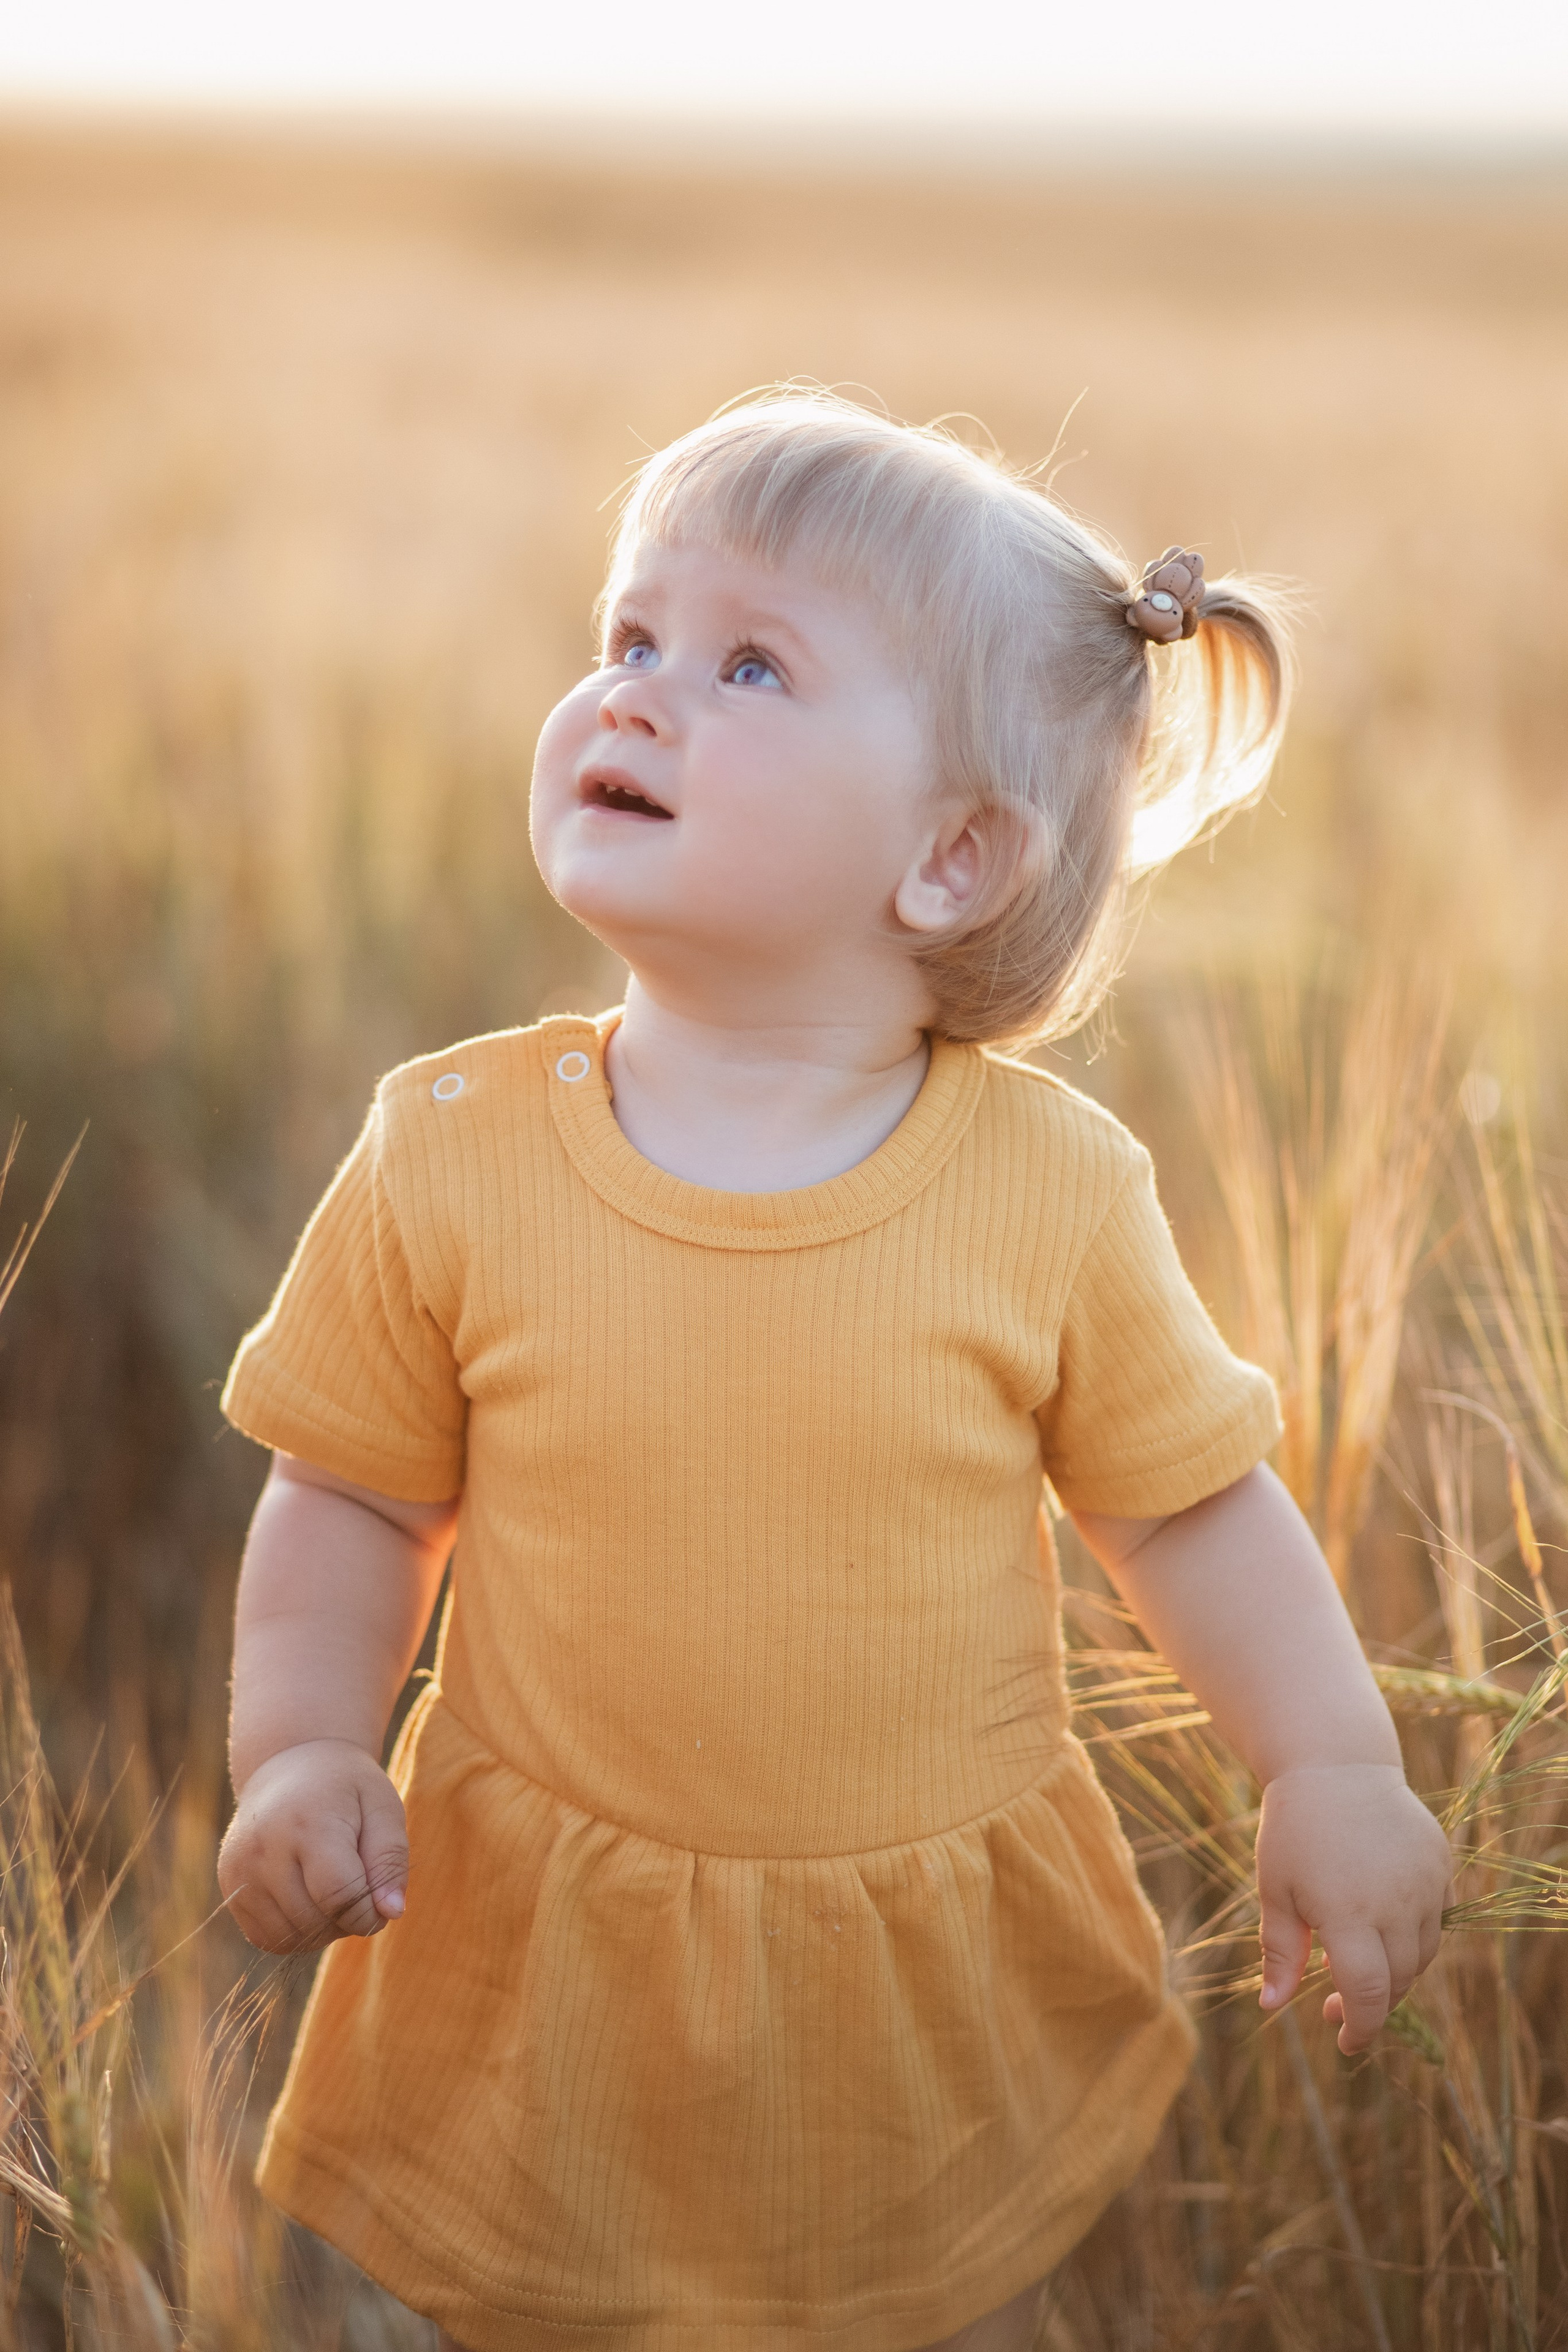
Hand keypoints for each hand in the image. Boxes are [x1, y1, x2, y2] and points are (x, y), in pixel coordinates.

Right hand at [218, 1738, 410, 1955]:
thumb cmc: (346, 1789)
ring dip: (322, 1929)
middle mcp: (265, 1849)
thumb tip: (392, 1913)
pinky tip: (308, 1898)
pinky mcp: (229, 1886)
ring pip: (290, 1937)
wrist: (289, 1762)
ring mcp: (240, 1870)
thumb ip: (390, 1860)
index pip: (339, 1897)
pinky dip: (295, 1931)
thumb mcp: (382, 1808)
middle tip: (358, 1886)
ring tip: (333, 1890)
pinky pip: (267, 1937)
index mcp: (308, 1824)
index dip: (368, 1912)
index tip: (381, 1900)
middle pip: (314, 1921)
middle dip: (347, 1920)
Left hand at [1256, 1763, 1454, 2053]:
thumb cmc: (1294, 1828)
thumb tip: (1271, 2008)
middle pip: (1397, 1981)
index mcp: (1348, 1913)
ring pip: (1422, 1955)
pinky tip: (1385, 1931)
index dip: (1360, 2029)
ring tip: (1357, 1965)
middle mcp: (1396, 1902)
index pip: (1368, 1994)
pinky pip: (1439, 1920)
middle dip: (1371, 2006)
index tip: (1345, 2045)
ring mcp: (1425, 1883)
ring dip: (1394, 1974)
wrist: (1334, 1765)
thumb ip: (1279, 1952)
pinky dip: (1417, 1938)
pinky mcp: (1440, 1866)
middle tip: (1335, 2006)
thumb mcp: (1275, 1889)